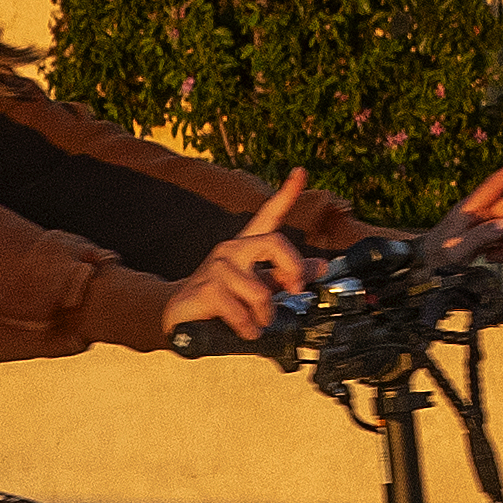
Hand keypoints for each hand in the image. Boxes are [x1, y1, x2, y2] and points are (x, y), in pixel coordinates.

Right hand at [155, 170, 311, 347]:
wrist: (181, 318)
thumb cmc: (220, 300)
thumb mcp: (258, 285)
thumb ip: (286, 275)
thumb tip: (321, 266)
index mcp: (245, 246)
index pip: (268, 214)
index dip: (287, 193)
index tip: (301, 172)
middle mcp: (231, 250)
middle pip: (274, 243)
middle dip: (293, 269)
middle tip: (296, 291)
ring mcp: (217, 268)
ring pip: (260, 290)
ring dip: (265, 315)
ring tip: (258, 324)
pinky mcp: (207, 289)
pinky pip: (241, 311)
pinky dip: (248, 327)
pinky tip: (245, 331)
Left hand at [431, 147, 502, 262]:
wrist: (432, 261)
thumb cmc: (438, 251)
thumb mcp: (455, 248)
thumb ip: (480, 236)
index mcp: (473, 205)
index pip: (496, 182)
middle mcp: (485, 209)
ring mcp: (490, 220)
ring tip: (493, 256)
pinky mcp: (493, 232)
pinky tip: (492, 256)